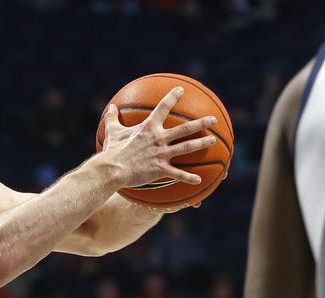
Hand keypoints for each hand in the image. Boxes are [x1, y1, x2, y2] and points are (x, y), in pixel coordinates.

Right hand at [100, 87, 217, 190]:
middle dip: (201, 123)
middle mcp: (159, 138)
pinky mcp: (160, 169)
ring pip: (187, 148)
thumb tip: (111, 107)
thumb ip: (112, 119)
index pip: (163, 107)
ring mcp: (161, 154)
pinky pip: (178, 174)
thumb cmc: (111, 151)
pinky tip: (199, 180)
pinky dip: (189, 177)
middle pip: (185, 129)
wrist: (111, 170)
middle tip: (214, 119)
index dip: (172, 97)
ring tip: (213, 141)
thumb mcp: (112, 132)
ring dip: (202, 144)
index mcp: (148, 127)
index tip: (181, 90)